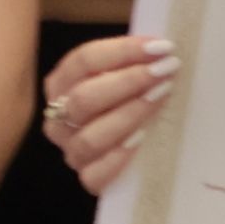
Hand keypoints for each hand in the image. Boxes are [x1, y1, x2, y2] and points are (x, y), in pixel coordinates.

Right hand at [39, 31, 180, 194]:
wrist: (137, 147)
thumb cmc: (132, 98)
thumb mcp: (126, 72)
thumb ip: (135, 58)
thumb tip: (161, 45)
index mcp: (62, 84)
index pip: (83, 62)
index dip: (122, 51)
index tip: (160, 47)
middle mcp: (60, 118)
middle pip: (83, 99)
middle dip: (128, 82)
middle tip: (164, 71)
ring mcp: (72, 150)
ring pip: (89, 138)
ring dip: (128, 116)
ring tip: (160, 98)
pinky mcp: (88, 179)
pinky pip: (95, 176)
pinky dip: (117, 159)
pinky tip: (141, 141)